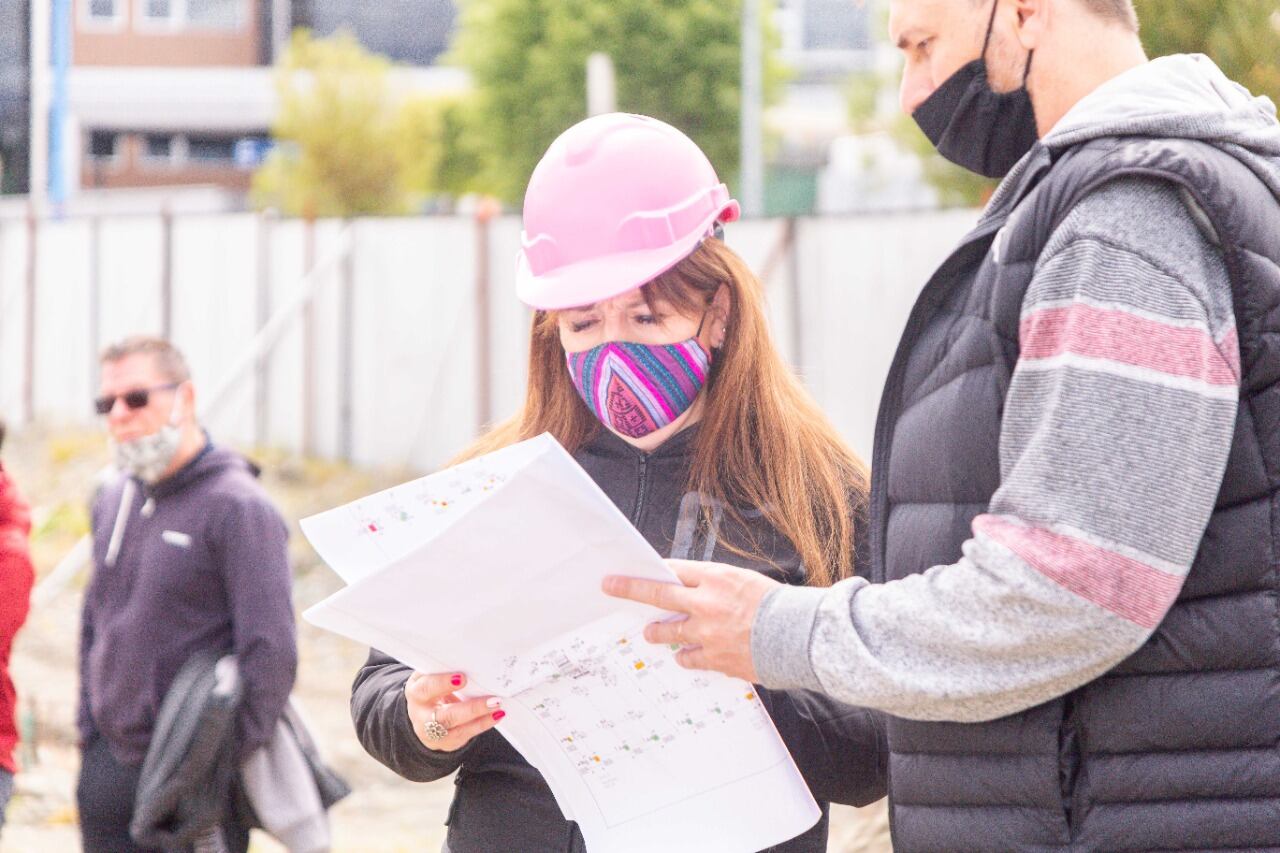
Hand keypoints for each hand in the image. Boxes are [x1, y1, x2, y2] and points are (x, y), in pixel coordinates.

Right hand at [404, 671, 504, 751]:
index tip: (462, 678)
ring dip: (481, 718)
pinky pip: (466, 735)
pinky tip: (497, 715)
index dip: (442, 683)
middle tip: (493, 699)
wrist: (421, 715)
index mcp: (416, 694)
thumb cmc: (430, 689)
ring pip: (458, 730)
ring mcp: (434, 734)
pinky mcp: (447, 743)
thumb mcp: (428, 677)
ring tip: (498, 706)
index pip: (426, 689)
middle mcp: (422, 717)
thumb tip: (466, 656)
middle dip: (470, 709)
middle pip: (445, 716)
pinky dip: (483, 724)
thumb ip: (442, 669)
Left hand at [602, 559, 780, 682]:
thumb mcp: (744, 582)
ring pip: (667, 632)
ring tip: (652, 632)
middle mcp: (706, 604)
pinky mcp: (714, 658)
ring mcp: (707, 633)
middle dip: (630, 589)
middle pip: (657, 593)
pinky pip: (687, 659)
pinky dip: (685, 656)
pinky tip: (685, 655)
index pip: (673, 570)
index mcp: (716, 578)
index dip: (651, 570)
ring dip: (657, 632)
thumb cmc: (778, 606)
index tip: (632, 570)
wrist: (800, 637)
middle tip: (610, 587)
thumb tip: (689, 593)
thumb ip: (714, 586)